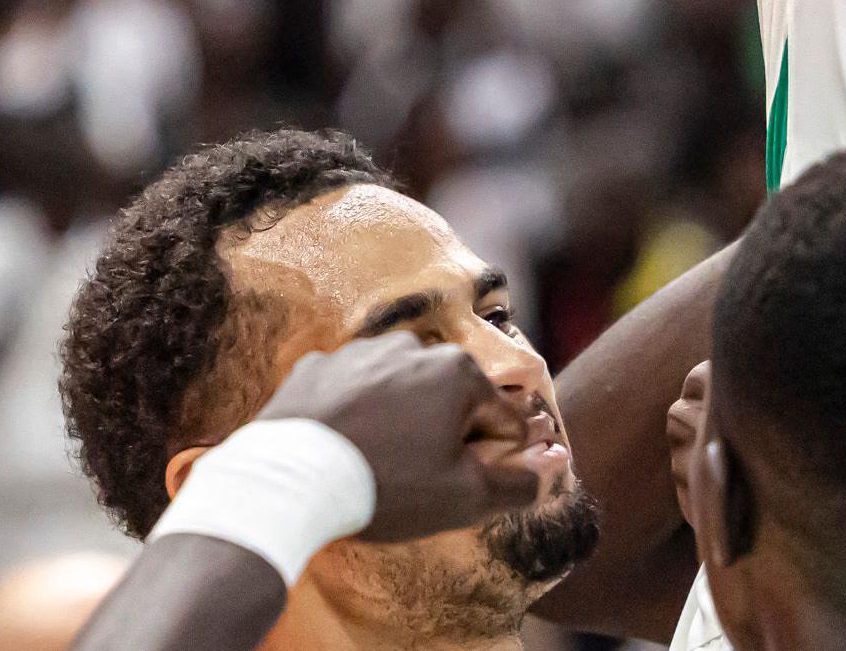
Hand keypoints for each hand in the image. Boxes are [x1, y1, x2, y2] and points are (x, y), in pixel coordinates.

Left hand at [259, 334, 549, 543]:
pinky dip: (353, 417)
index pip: (501, 420)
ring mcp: (359, 353)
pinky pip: (350, 394)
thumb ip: (521, 482)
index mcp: (458, 372)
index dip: (493, 460)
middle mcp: (412, 347)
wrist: (289, 481)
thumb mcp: (465, 498)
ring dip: (400, 424)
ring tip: (378, 468)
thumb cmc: (387, 487)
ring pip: (399, 393)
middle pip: (449, 400)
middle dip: (444, 438)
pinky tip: (343, 451)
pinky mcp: (316, 368)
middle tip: (419, 482)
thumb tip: (556, 464)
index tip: (465, 488)